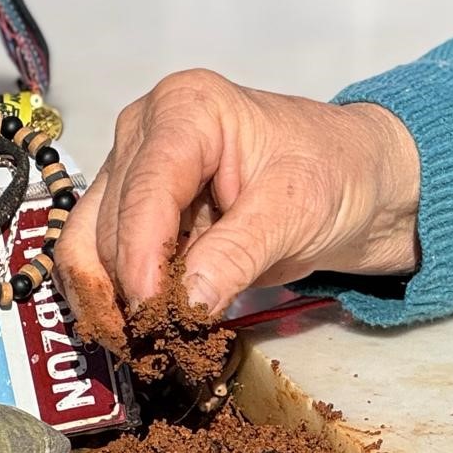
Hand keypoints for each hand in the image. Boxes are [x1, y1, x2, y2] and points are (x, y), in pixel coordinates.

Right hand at [56, 69, 420, 330]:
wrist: (360, 181)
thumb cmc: (337, 172)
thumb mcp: (299, 208)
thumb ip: (240, 252)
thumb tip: (186, 301)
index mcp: (187, 108)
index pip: (146, 188)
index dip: (141, 256)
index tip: (153, 313)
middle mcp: (147, 132)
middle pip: (110, 222)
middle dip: (130, 288)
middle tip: (161, 343)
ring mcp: (137, 171)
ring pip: (92, 246)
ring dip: (115, 302)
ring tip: (152, 344)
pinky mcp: (139, 212)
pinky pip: (106, 262)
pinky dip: (123, 301)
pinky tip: (153, 328)